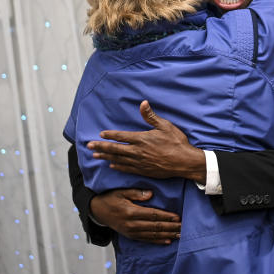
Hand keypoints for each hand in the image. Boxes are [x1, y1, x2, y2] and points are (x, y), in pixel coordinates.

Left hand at [88, 100, 206, 183]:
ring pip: (118, 159)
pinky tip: (112, 166)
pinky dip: (118, 167)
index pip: (121, 136)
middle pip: (115, 149)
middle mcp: (138, 151)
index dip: (110, 135)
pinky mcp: (144, 170)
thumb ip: (151, 116)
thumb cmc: (176, 142)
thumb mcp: (165, 126)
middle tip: (89, 146)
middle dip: (101, 147)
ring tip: (95, 156)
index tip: (100, 134)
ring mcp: (140, 162)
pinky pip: (127, 169)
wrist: (184, 162)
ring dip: (106, 157)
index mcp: (142, 139)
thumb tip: (143, 103)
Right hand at [89, 188, 180, 244]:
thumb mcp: (121, 191)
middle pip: (155, 226)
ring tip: (179, 235)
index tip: (177, 217)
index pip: (153, 215)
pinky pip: (146, 240)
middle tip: (183, 227)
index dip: (166, 217)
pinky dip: (158, 241)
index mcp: (131, 212)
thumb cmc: (110, 198)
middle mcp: (132, 224)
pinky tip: (167, 241)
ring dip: (167, 235)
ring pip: (153, 235)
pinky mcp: (130, 235)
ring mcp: (131, 231)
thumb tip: (151, 194)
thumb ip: (136, 193)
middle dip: (170, 227)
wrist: (97, 211)